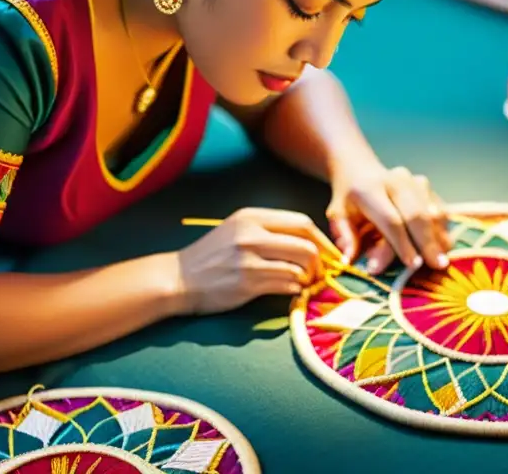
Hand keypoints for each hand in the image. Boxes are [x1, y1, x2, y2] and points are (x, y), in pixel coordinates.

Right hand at [176, 207, 335, 314]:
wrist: (177, 279)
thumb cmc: (211, 256)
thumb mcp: (237, 230)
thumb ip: (269, 231)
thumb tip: (310, 242)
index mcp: (252, 217)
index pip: (302, 222)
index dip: (322, 239)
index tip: (330, 253)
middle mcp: (251, 234)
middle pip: (306, 244)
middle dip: (321, 261)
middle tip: (320, 273)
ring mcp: (249, 259)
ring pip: (299, 266)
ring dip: (308, 278)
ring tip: (303, 283)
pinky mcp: (247, 283)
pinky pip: (286, 285)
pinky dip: (294, 289)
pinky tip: (289, 291)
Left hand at [327, 162, 449, 274]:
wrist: (360, 170)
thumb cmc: (348, 200)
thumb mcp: (338, 216)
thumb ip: (345, 237)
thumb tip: (349, 260)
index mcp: (369, 189)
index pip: (390, 220)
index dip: (402, 244)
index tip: (412, 266)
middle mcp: (395, 180)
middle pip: (417, 214)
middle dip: (427, 243)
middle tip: (437, 266)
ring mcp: (414, 181)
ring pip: (433, 212)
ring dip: (439, 238)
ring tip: (442, 261)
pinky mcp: (427, 186)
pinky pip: (441, 210)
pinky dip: (444, 230)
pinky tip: (443, 248)